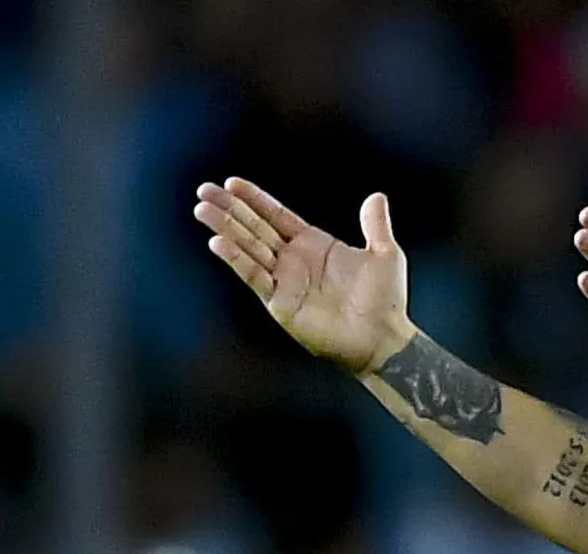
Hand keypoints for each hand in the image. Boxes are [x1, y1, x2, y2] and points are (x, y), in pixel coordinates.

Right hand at [194, 177, 410, 372]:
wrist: (384, 337)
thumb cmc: (386, 301)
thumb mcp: (385, 254)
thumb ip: (375, 225)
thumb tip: (377, 197)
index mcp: (313, 245)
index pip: (276, 216)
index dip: (255, 199)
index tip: (232, 183)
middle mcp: (293, 261)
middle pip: (255, 228)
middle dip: (230, 209)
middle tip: (204, 190)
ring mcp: (284, 281)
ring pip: (248, 248)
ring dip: (225, 228)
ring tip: (202, 209)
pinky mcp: (280, 303)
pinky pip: (255, 277)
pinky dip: (237, 260)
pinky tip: (218, 242)